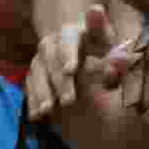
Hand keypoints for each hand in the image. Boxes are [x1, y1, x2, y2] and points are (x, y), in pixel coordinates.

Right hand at [26, 5, 123, 120]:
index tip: (71, 70)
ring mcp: (40, 57)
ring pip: (37, 72)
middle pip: (51, 59)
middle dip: (59, 81)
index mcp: (72, 32)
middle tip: (68, 101)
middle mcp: (52, 42)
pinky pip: (30, 85)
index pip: (68, 40)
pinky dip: (32, 100)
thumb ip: (116, 57)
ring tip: (47, 110)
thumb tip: (119, 64)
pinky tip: (36, 116)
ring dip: (42, 92)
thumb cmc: (99, 45)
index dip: (68, 55)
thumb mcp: (110, 48)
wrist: (76, 39)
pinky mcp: (34, 71)